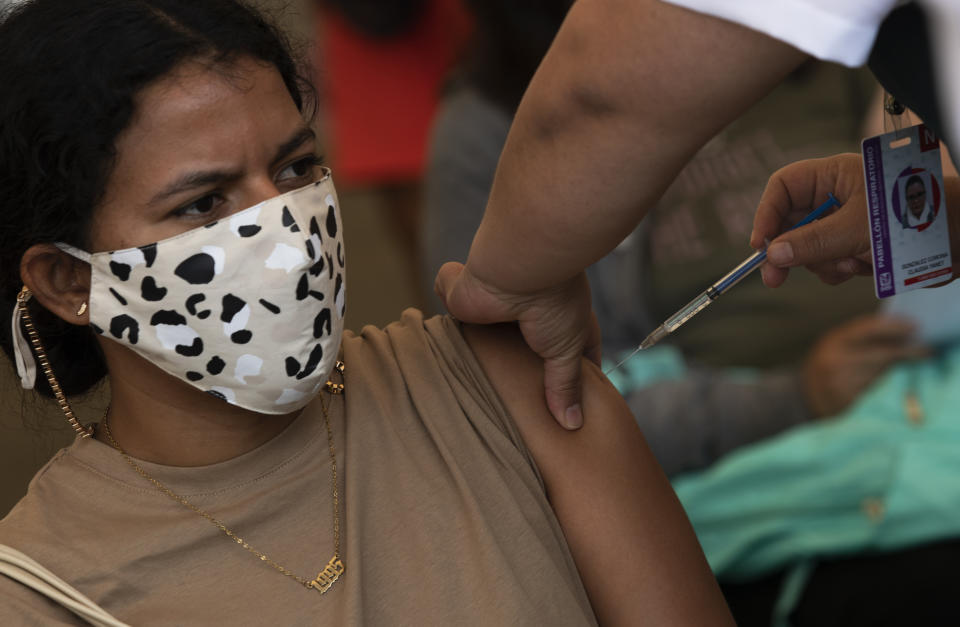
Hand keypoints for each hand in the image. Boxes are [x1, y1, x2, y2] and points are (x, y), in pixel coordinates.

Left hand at [435, 262, 601, 429]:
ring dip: (482, 354)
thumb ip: (564, 384)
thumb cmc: (553, 302)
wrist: (518, 266)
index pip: (573, 353)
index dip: (573, 378)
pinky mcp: (465, 302)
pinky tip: (445, 362)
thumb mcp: (566, 348)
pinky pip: (452, 321)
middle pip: (525, 351)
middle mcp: (529, 313)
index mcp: (562, 319)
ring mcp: (497, 309)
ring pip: (487, 339)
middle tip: (518, 411)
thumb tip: (572, 425)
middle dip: (521, 373)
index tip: (568, 409)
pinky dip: (449, 332)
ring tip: (476, 394)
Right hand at [751, 153, 873, 287]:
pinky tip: (863, 267)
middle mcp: (837, 196)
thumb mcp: (857, 230)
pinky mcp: (857, 244)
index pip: (784, 188)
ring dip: (823, 263)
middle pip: (791, 222)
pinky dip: (841, 270)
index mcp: (835, 175)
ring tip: (852, 264)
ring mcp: (846, 222)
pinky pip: (830, 262)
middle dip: (788, 250)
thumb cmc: (915, 217)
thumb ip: (812, 244)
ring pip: (809, 248)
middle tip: (775, 278)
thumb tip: (772, 255)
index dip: (767, 214)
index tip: (760, 245)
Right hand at [802, 315, 929, 417]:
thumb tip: (904, 333)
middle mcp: (835, 362)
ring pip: (883, 376)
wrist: (804, 395)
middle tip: (925, 351)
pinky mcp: (847, 404)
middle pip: (882, 355)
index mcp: (833, 341)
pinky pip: (877, 394)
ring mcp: (841, 385)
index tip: (915, 327)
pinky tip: (895, 384)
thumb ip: (864, 337)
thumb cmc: (830, 364)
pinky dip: (889, 387)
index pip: (868, 329)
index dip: (894, 327)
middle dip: (907, 352)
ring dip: (900, 371)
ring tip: (910, 366)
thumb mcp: (838, 343)